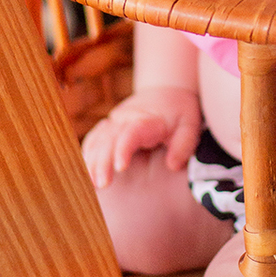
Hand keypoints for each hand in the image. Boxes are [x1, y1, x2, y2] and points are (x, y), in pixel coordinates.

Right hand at [82, 85, 202, 189]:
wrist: (167, 91)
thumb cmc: (180, 112)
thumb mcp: (190, 125)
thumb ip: (183, 145)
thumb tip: (172, 165)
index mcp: (147, 120)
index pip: (131, 133)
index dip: (124, 149)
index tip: (120, 168)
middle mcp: (126, 118)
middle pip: (109, 139)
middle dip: (103, 162)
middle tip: (102, 185)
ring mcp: (115, 121)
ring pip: (98, 139)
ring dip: (92, 160)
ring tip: (90, 183)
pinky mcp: (110, 125)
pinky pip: (95, 138)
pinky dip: (88, 153)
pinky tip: (85, 171)